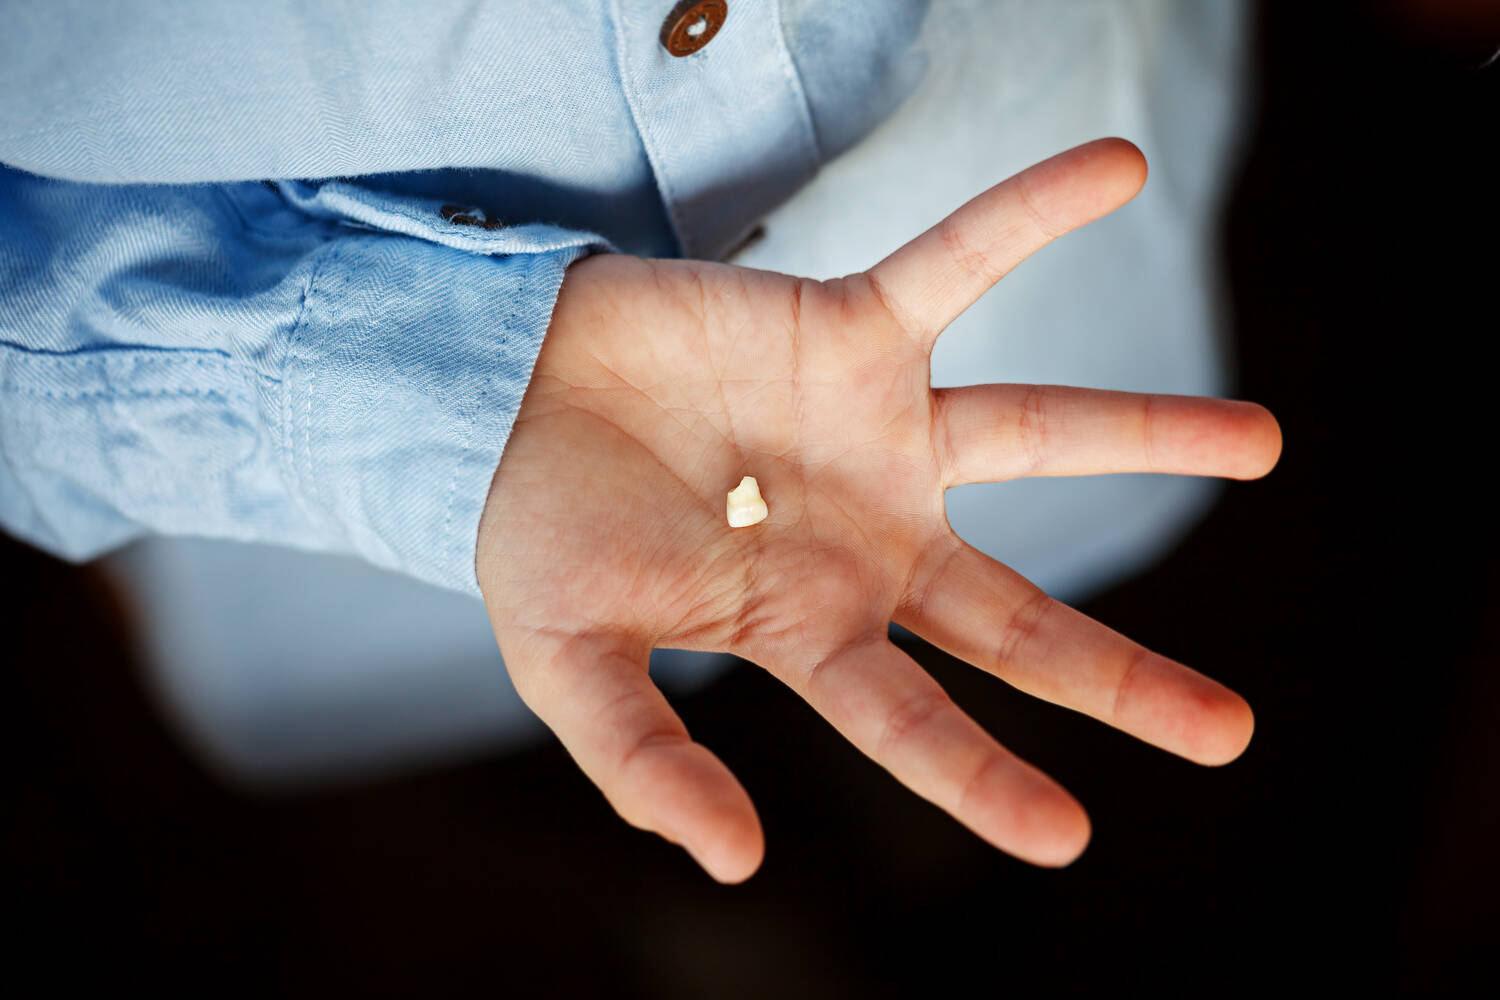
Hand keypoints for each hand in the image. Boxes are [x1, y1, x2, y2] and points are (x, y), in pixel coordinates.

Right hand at [476, 139, 1280, 881]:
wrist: (503, 396)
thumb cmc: (535, 534)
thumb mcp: (569, 663)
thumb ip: (644, 761)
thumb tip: (734, 864)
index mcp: (805, 627)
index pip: (911, 719)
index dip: (980, 780)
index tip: (1066, 835)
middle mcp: (867, 539)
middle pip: (1017, 619)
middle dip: (1120, 677)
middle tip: (1229, 733)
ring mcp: (873, 434)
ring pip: (1037, 438)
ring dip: (1147, 438)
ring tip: (1260, 442)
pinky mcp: (853, 328)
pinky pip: (956, 260)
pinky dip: (1030, 216)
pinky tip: (1118, 168)